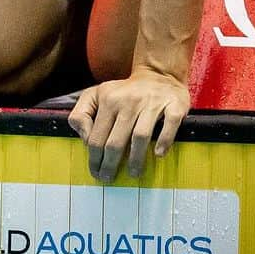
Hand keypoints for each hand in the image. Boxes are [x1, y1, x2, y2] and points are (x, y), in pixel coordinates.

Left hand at [67, 70, 188, 181]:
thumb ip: (81, 114)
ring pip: (140, 137)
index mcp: (107, 100)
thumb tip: (85, 140)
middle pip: (115, 141)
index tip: (95, 171)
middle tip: (109, 179)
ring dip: (135, 159)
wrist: (158, 75)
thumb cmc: (123, 93)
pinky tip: (158, 154)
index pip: (96, 136)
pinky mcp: (173, 105)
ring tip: (133, 173)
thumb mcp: (95, 95)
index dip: (94, 158)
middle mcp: (128, 101)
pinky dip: (164, 141)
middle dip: (110, 164)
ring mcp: (151, 103)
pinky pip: (169, 126)